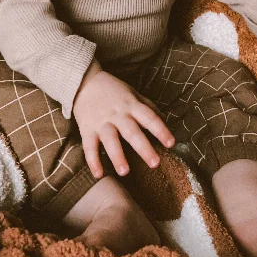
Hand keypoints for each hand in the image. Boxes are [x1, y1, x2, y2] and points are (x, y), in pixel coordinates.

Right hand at [72, 61, 174, 178]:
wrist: (84, 82)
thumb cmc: (113, 90)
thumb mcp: (132, 93)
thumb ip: (147, 106)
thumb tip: (165, 119)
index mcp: (131, 105)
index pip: (149, 117)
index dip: (160, 130)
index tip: (171, 143)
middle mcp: (118, 114)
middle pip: (132, 132)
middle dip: (144, 148)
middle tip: (155, 163)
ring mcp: (101, 122)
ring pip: (110, 140)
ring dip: (117, 156)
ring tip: (125, 172)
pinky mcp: (87, 129)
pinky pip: (89, 146)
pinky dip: (93, 160)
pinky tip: (98, 174)